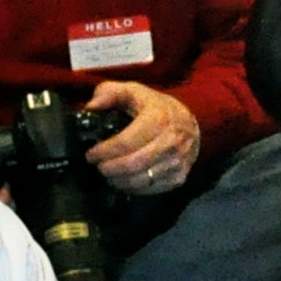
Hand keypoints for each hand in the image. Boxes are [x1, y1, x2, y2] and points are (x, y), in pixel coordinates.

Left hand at [83, 79, 201, 194]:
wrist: (190, 124)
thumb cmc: (156, 108)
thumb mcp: (133, 91)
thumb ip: (109, 93)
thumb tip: (90, 108)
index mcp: (158, 118)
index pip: (126, 142)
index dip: (104, 151)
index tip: (91, 155)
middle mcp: (171, 141)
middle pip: (134, 163)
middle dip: (110, 168)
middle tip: (99, 167)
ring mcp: (178, 161)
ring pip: (143, 179)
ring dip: (120, 180)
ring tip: (108, 175)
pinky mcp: (179, 177)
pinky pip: (153, 189)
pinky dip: (134, 188)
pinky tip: (124, 181)